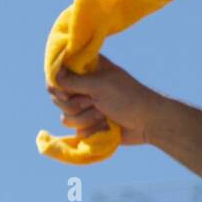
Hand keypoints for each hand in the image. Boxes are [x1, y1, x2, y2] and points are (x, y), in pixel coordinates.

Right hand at [47, 55, 161, 145]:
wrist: (148, 123)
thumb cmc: (129, 98)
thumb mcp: (100, 85)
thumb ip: (74, 81)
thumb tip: (53, 76)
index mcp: (87, 70)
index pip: (57, 74)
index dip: (58, 84)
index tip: (68, 90)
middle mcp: (84, 87)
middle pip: (57, 98)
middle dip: (76, 103)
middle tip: (94, 101)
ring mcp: (86, 107)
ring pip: (66, 117)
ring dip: (86, 118)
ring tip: (105, 114)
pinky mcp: (89, 125)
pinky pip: (76, 131)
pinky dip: (92, 130)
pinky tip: (107, 126)